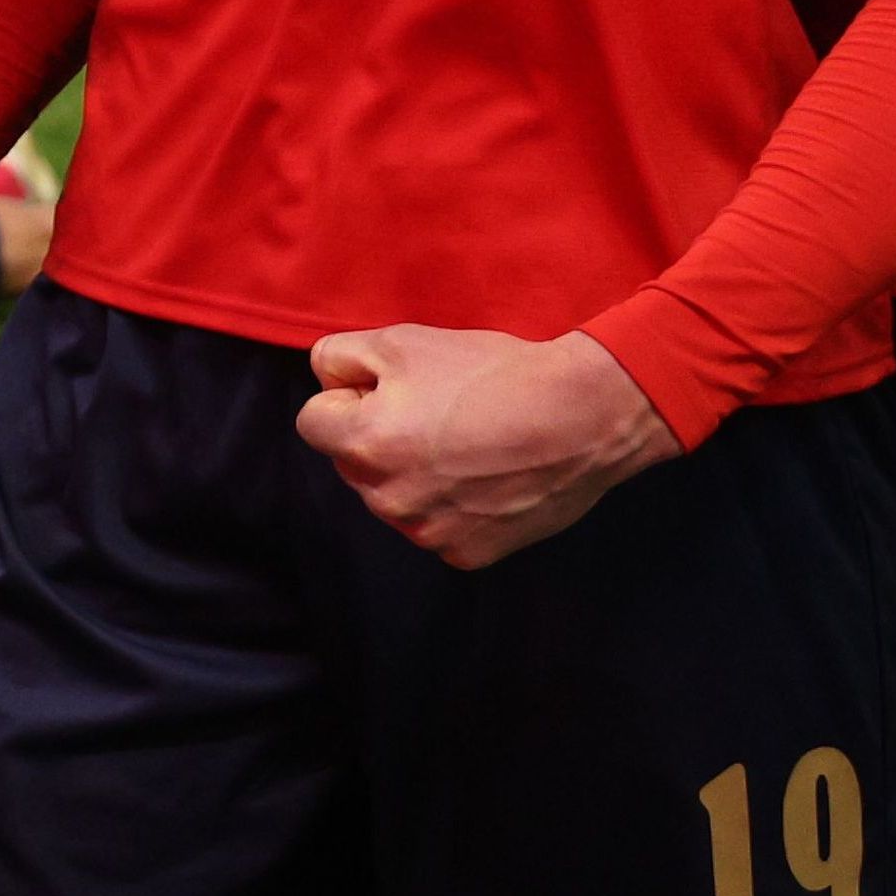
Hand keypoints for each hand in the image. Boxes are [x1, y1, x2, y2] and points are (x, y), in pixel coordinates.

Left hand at [292, 324, 677, 569]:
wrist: (581, 419)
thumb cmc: (490, 374)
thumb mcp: (402, 341)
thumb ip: (340, 357)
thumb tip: (327, 381)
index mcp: (364, 444)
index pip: (314, 423)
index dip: (350, 398)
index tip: (392, 389)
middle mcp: (387, 499)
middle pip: (352, 463)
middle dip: (377, 438)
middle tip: (435, 413)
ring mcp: (426, 533)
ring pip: (392, 497)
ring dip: (411, 474)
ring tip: (467, 443)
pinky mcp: (465, 554)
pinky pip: (434, 526)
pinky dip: (450, 506)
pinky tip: (485, 476)